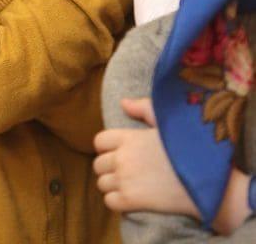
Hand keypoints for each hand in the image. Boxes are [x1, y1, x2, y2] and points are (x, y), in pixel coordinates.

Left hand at [93, 97, 198, 217]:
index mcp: (128, 137)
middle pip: (98, 164)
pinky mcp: (131, 201)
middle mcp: (122, 157)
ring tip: (129, 184)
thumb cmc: (188, 147)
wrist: (205, 179)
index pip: (99, 141)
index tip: (119, 152)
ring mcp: (124, 180)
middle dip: (109, 168)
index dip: (107, 147)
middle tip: (126, 170)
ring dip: (112, 185)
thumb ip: (142, 107)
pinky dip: (117, 201)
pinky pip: (110, 201)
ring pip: (102, 184)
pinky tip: (131, 198)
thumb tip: (123, 102)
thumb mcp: (166, 120)